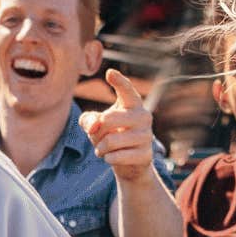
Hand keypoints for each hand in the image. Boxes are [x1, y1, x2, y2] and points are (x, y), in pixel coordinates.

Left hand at [79, 69, 158, 184]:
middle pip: (107, 120)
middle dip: (96, 132)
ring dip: (100, 148)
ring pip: (110, 141)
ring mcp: (147, 136)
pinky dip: (107, 158)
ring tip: (102, 150)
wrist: (130, 163)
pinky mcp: (145, 154)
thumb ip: (89, 120)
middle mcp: (143, 116)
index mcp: (132, 104)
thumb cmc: (112, 136)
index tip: (109, 72)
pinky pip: (116, 156)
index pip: (126, 90)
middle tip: (96, 138)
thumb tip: (94, 126)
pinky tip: (111, 158)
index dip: (118, 82)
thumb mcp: (96, 125)